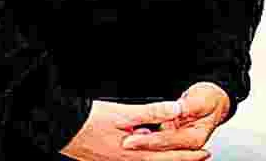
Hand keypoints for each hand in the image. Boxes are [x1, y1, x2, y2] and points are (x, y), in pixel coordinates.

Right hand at [60, 99, 208, 160]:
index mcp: (133, 153)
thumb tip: (176, 110)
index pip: (168, 156)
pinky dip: (147, 154)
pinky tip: (147, 147)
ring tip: (178, 153)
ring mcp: (116, 160)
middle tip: (200, 156)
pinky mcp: (107, 157)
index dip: (187, 155)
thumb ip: (152, 112)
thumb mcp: (123, 113)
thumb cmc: (89, 121)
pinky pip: (134, 158)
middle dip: (181, 159)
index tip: (204, 152)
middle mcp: (126, 160)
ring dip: (164, 156)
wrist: (61, 128)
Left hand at [121, 82, 229, 152]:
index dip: (148, 140)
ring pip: (155, 147)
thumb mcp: (202, 99)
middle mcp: (185, 144)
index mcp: (194, 138)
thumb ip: (189, 106)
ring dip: (141, 144)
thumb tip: (179, 109)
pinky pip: (156, 141)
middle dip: (139, 145)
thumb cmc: (209, 100)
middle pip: (158, 148)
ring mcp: (177, 142)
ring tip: (124, 138)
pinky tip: (132, 133)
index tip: (130, 138)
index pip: (166, 141)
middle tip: (122, 142)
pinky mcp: (170, 138)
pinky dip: (144, 139)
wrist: (215, 101)